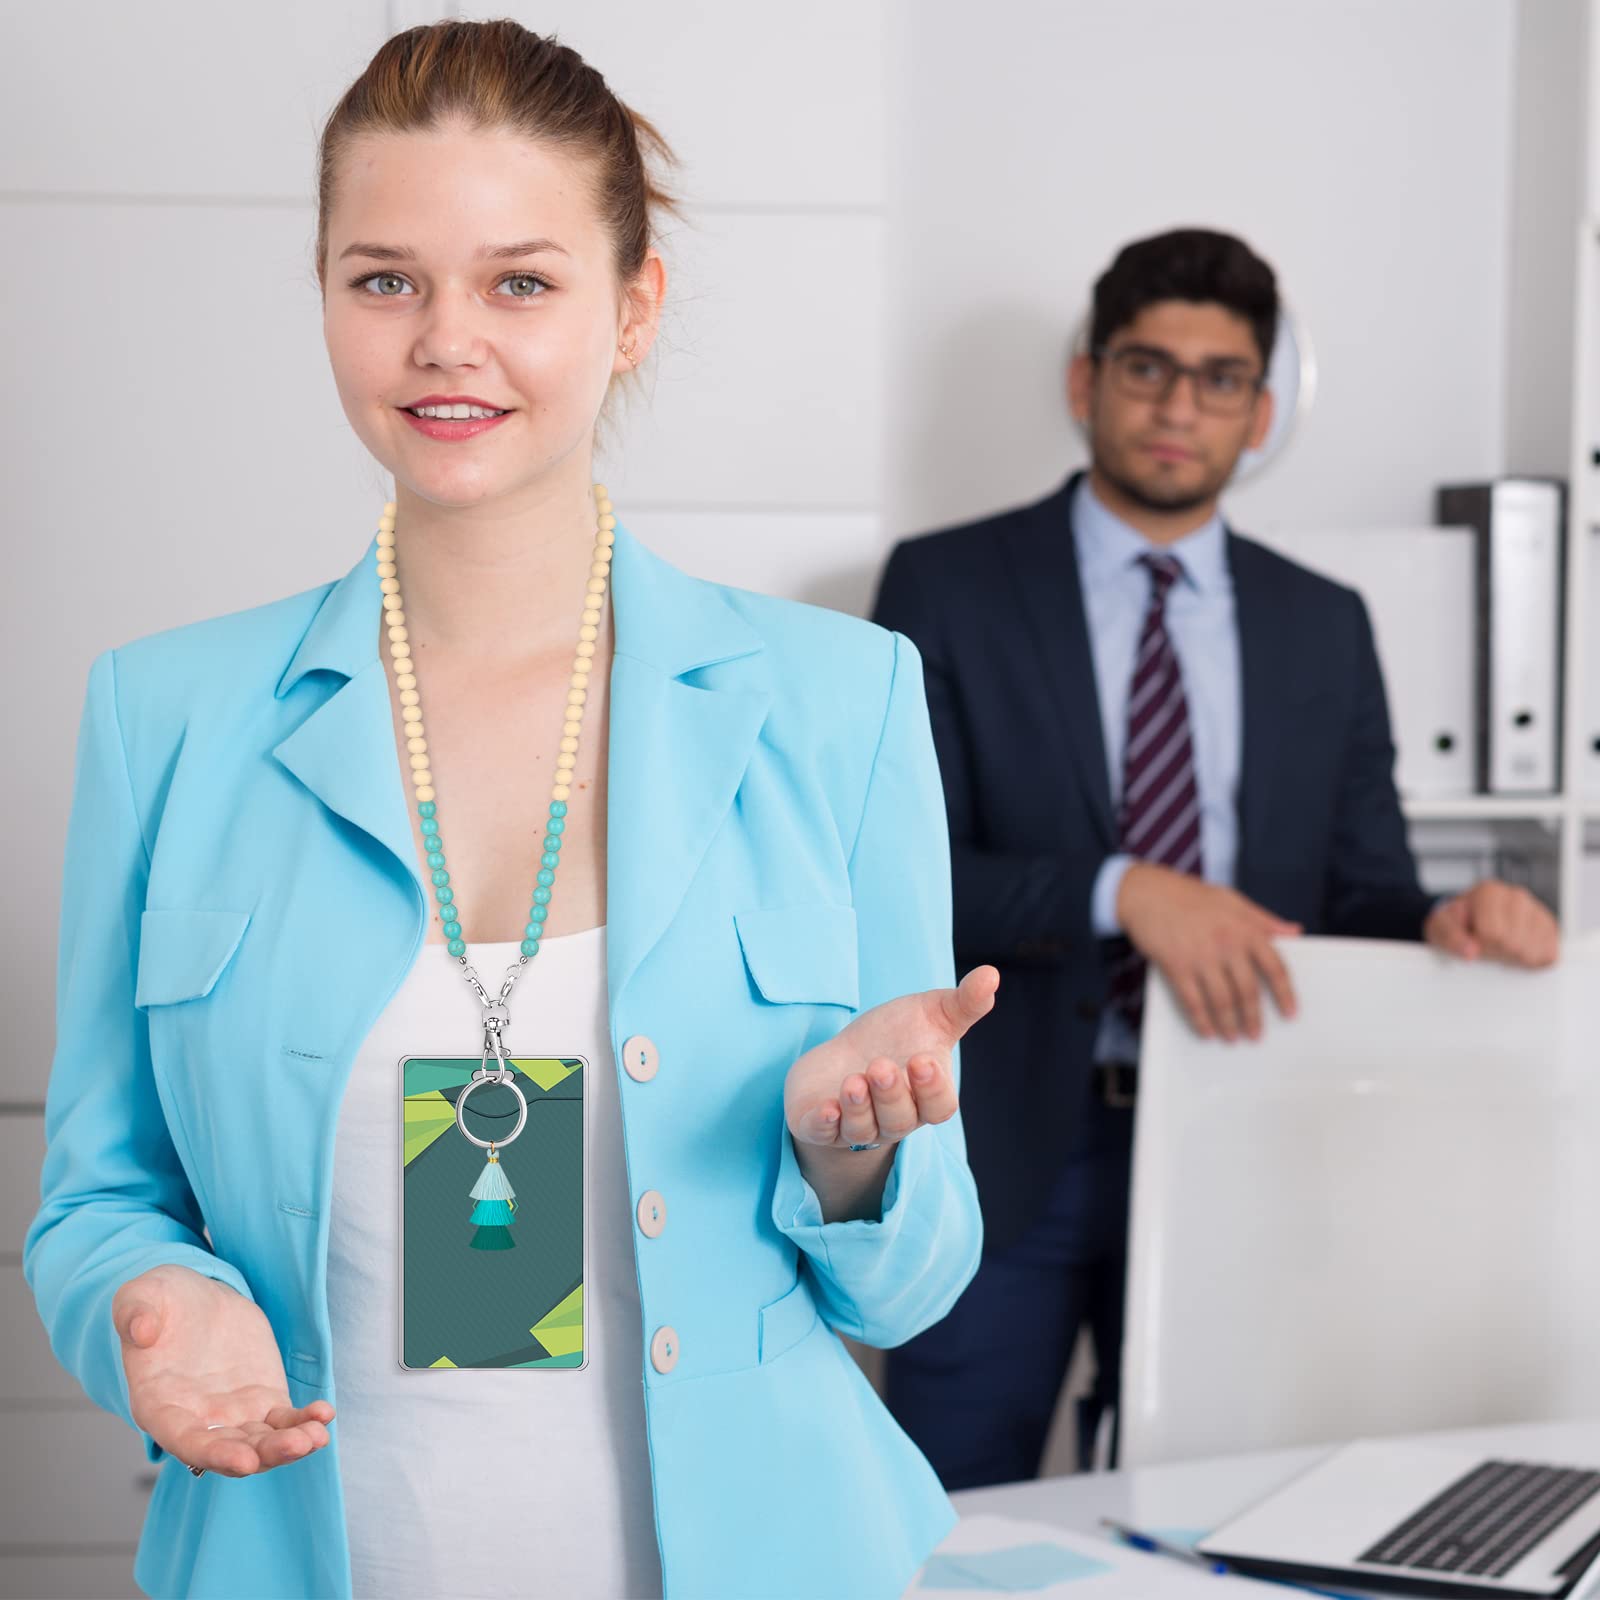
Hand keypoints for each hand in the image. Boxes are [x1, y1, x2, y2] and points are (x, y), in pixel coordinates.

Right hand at [113, 1263, 333, 1477]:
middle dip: (265, 1454)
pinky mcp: (263, 1398)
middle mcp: (198, 1421)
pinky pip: (284, 1419)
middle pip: (232, 1451)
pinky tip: (323, 1415)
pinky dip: (303, 1421)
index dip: (213, 1454)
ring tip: (316, 1436)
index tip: (244, 1461)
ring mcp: (233, 1413)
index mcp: (159, 1407)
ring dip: (289, 1445)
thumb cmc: (158, 1303)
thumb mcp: (139, 1297)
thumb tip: (141, 1330)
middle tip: (298, 1445)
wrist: (193, 1298)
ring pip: (262, 1443)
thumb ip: (134, 1314)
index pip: (185, 1441)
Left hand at [785, 965, 999, 1151]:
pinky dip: (824, 1125)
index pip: (938, 1107)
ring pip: (863, 1129)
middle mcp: (893, 1119)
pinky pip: (823, 1134)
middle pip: (900, 1120)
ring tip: (854, 1080)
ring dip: (859, 1107)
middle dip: (891, 1095)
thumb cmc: (894, 1038)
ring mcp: (856, 1125)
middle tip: (881, 1066)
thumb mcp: (931, 1015)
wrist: (844, 1057)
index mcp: (925, 1097)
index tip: (921, 1060)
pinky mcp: (820, 1124)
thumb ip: (963, 1002)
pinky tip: (826, 1109)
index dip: (932, 1090)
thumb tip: (992, 974)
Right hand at [1119, 862, 1300, 1041]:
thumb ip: (1264, 920)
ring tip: (1233, 1037)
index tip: (1290, 1013)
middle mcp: (1227, 944)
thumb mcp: (1233, 900)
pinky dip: (1201, 1020)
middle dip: (1254, 1017)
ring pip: (1222, 1001)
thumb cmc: (1192, 896)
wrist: (1149, 892)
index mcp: (1246, 929)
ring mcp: (1201, 957)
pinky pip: (1193, 1001)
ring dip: (1229, 1024)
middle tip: (1256, 1035)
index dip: (1285, 994)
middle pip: (1248, 990)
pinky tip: (1207, 1031)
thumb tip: (1295, 932)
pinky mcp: (1176, 966)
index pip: (1275, 967)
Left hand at [1424, 880, 1558, 968]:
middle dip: (1497, 952)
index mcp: (1489, 893)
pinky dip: (1531, 960)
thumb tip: (1470, 952)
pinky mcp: (1550, 928)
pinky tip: (1517, 949)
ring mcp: (1537, 911)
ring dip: (1514, 957)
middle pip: (1514, 944)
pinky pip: (1549, 956)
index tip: (1474, 939)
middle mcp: (1517, 897)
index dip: (1481, 944)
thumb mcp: (1441, 927)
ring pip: (1532, 952)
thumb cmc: (1457, 923)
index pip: (1493, 934)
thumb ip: (1450, 937)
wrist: (1469, 919)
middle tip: (1487, 944)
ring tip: (1500, 945)